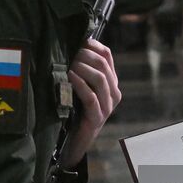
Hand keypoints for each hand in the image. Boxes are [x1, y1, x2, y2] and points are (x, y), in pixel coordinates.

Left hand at [59, 39, 119, 168]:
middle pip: (103, 65)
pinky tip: (70, 78)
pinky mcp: (97, 118)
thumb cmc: (75, 110)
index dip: (93, 45)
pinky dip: (80, 85)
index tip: (77, 42)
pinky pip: (91, 97)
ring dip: (82, 68)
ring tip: (68, 65)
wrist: (75, 141)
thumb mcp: (80, 86)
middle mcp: (113, 92)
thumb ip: (81, 69)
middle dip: (85, 56)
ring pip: (100, 79)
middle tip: (69, 54)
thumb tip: (71, 44)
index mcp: (111, 82)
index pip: (107, 55)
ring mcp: (107, 106)